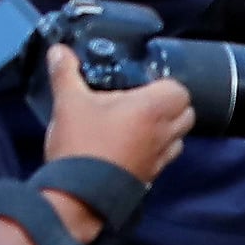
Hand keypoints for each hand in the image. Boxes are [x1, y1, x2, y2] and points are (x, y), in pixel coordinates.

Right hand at [42, 47, 191, 207]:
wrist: (78, 194)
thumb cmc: (80, 143)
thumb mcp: (69, 102)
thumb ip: (66, 73)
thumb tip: (59, 50)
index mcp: (153, 109)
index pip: (180, 90)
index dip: (163, 84)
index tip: (141, 84)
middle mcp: (165, 133)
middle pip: (185, 113)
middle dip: (169, 105)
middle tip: (140, 102)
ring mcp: (161, 157)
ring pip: (178, 136)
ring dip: (165, 128)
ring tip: (136, 124)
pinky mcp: (153, 175)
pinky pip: (165, 157)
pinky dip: (156, 149)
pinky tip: (131, 146)